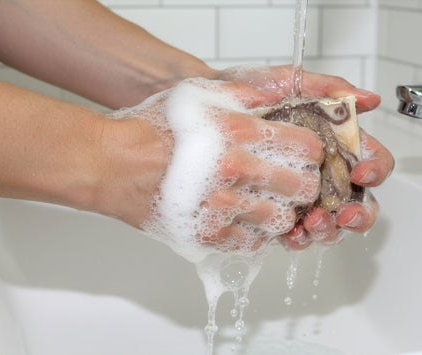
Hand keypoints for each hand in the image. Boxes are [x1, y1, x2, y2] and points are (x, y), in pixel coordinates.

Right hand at [97, 79, 323, 254]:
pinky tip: (244, 221)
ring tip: (268, 204)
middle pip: (301, 188)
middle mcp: (233, 170)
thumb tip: (280, 100)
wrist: (111, 164)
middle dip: (303, 186)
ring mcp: (220, 207)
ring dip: (280, 213)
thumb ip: (246, 95)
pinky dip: (253, 235)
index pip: (305, 148)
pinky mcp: (205, 235)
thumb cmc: (151, 129)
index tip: (304, 156)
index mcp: (237, 132)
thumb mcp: (199, 96)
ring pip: (280, 221)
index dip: (310, 153)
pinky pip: (250, 245)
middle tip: (293, 184)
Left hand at [212, 65, 393, 248]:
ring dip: (330, 229)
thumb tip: (370, 100)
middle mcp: (326, 173)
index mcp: (336, 144)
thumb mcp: (287, 83)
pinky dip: (300, 238)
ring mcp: (305, 196)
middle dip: (359, 213)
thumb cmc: (248, 94)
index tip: (361, 173)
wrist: (208, 109)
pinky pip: (299, 233)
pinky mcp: (281, 211)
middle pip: (360, 201)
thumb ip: (328, 89)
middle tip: (344, 214)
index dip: (375, 169)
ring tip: (313, 223)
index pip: (372, 160)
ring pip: (333, 223)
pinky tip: (292, 233)